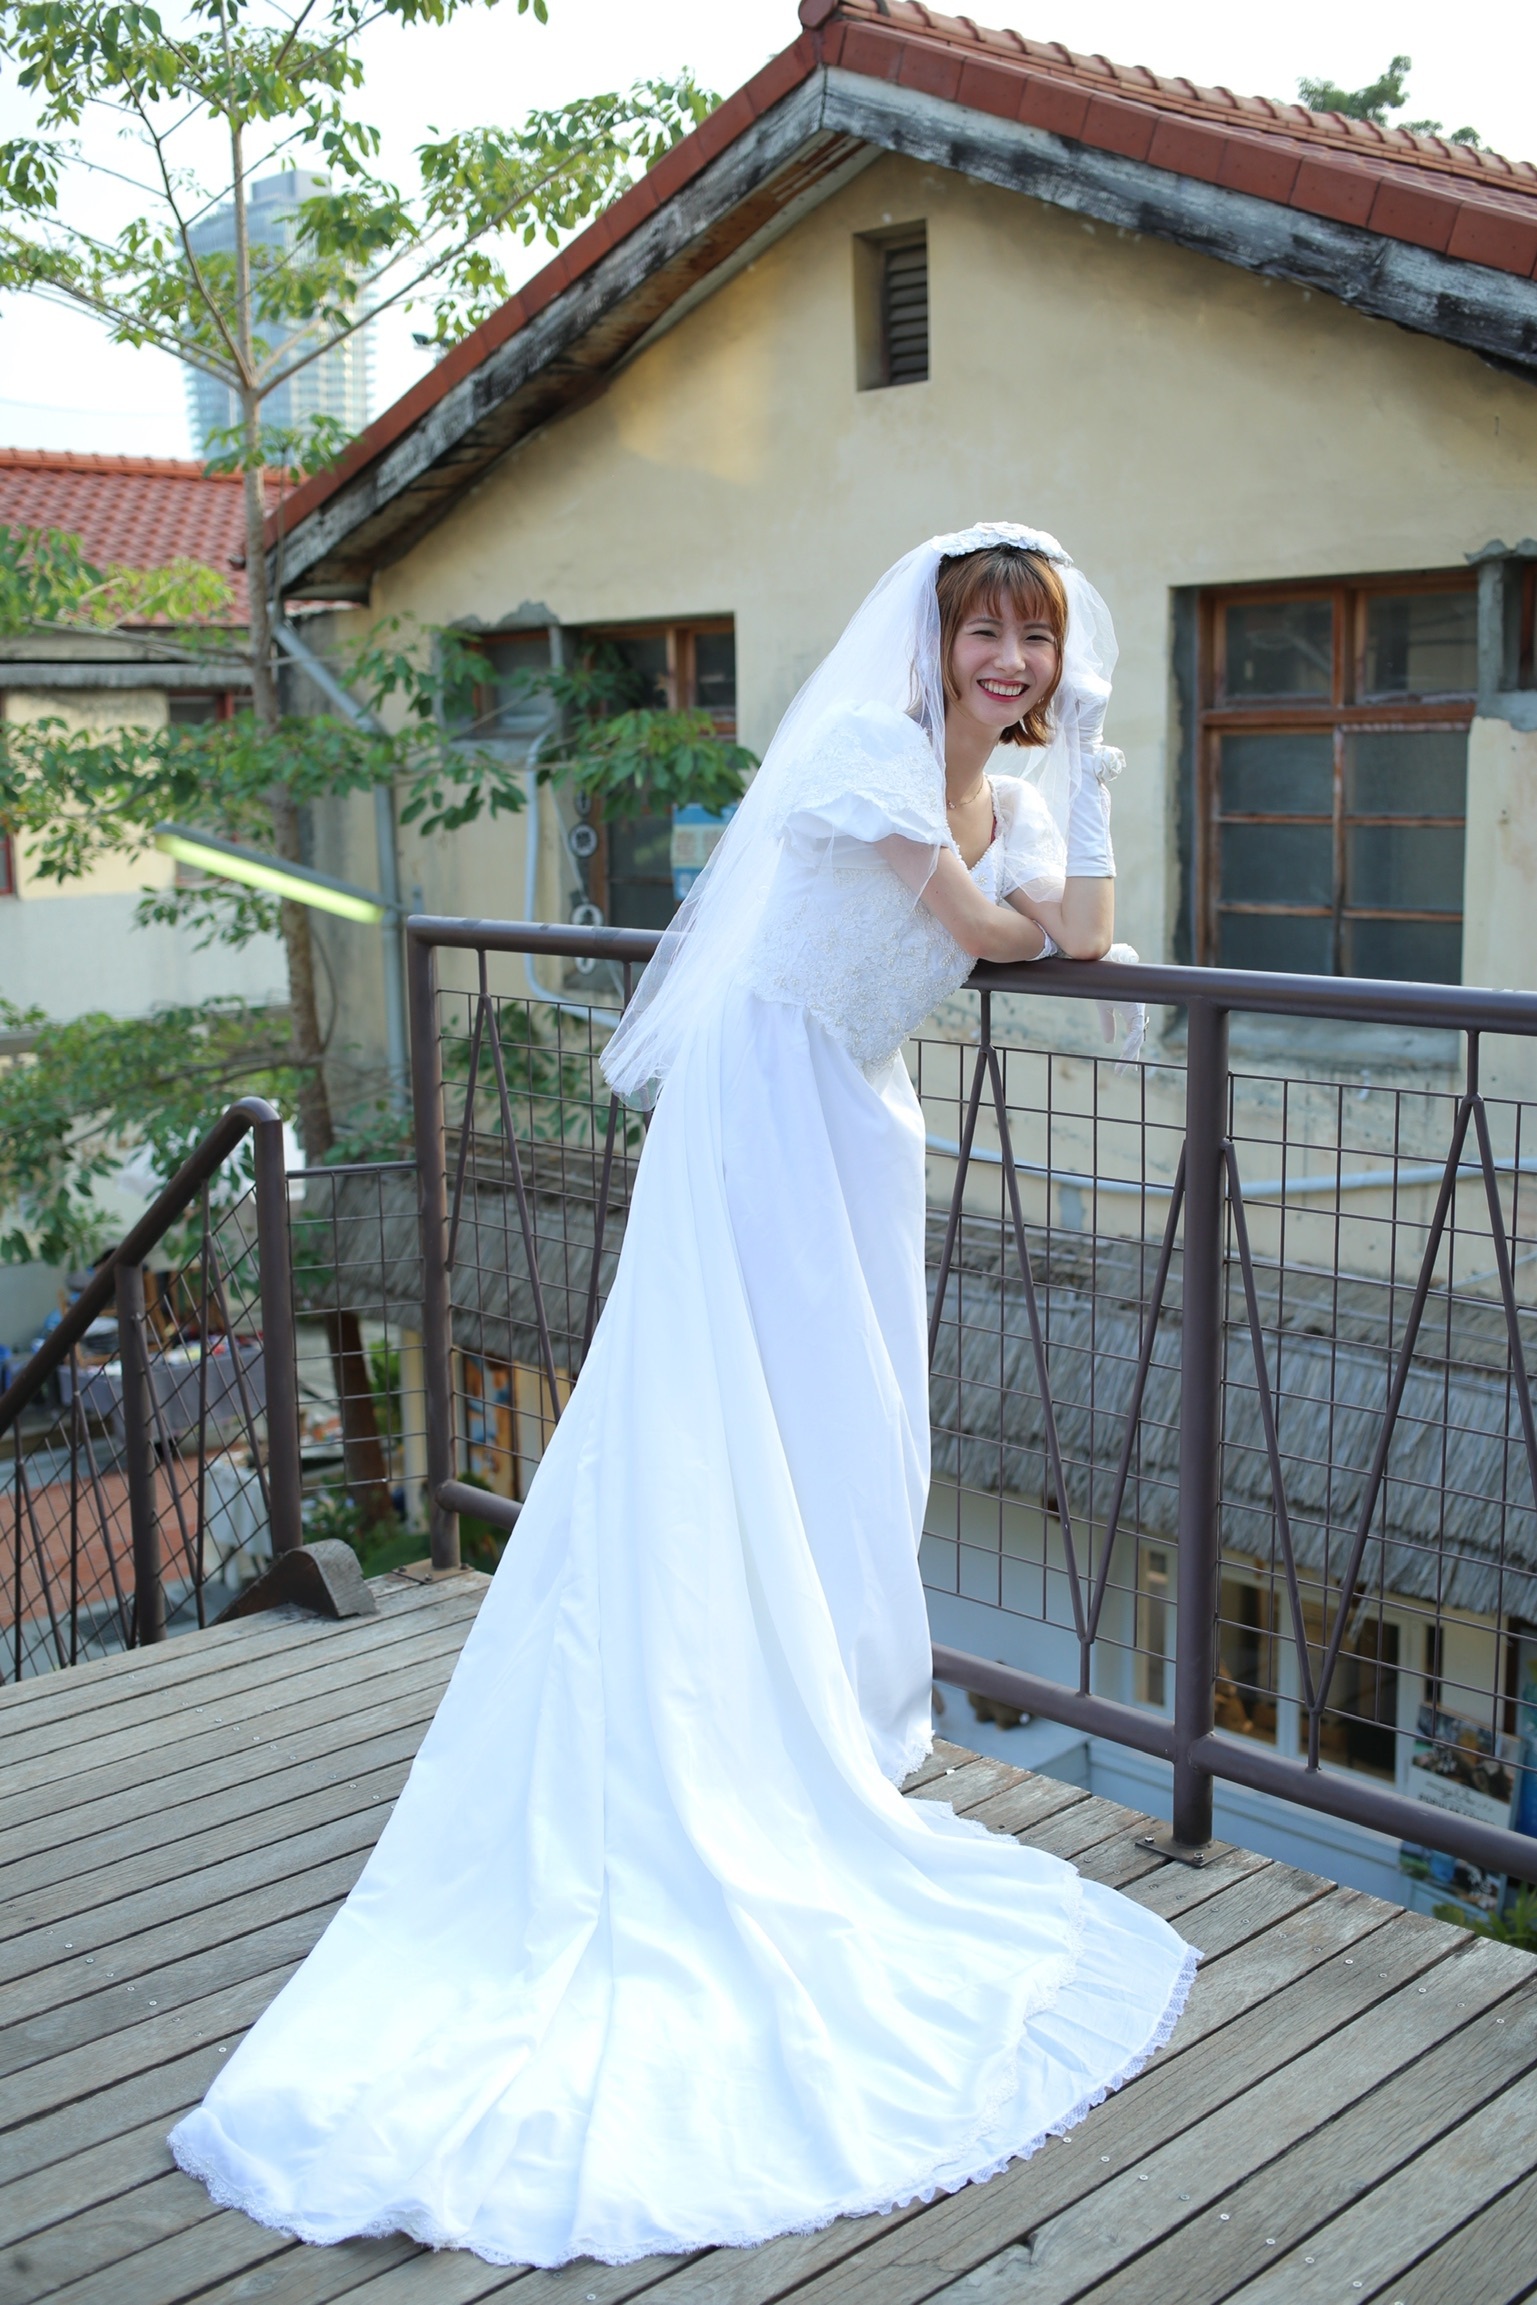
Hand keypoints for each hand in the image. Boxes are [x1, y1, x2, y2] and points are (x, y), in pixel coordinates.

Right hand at [1097, 941, 1145, 1066]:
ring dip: (1129, 1054)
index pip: (1133, 1036)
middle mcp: (1137, 1013)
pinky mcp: (1135, 1008)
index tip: (1124, 1065)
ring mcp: (1138, 1011)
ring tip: (1122, 1068)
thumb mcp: (1104, 1007)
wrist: (1104, 964)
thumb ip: (1108, 1023)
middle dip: (1130, 1057)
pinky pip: (1135, 1031)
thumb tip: (1109, 1041)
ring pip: (1137, 1039)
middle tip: (1122, 1072)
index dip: (1130, 1051)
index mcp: (1132, 1013)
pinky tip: (1127, 1053)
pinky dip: (1130, 1043)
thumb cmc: (1104, 982)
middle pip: (1137, 1040)